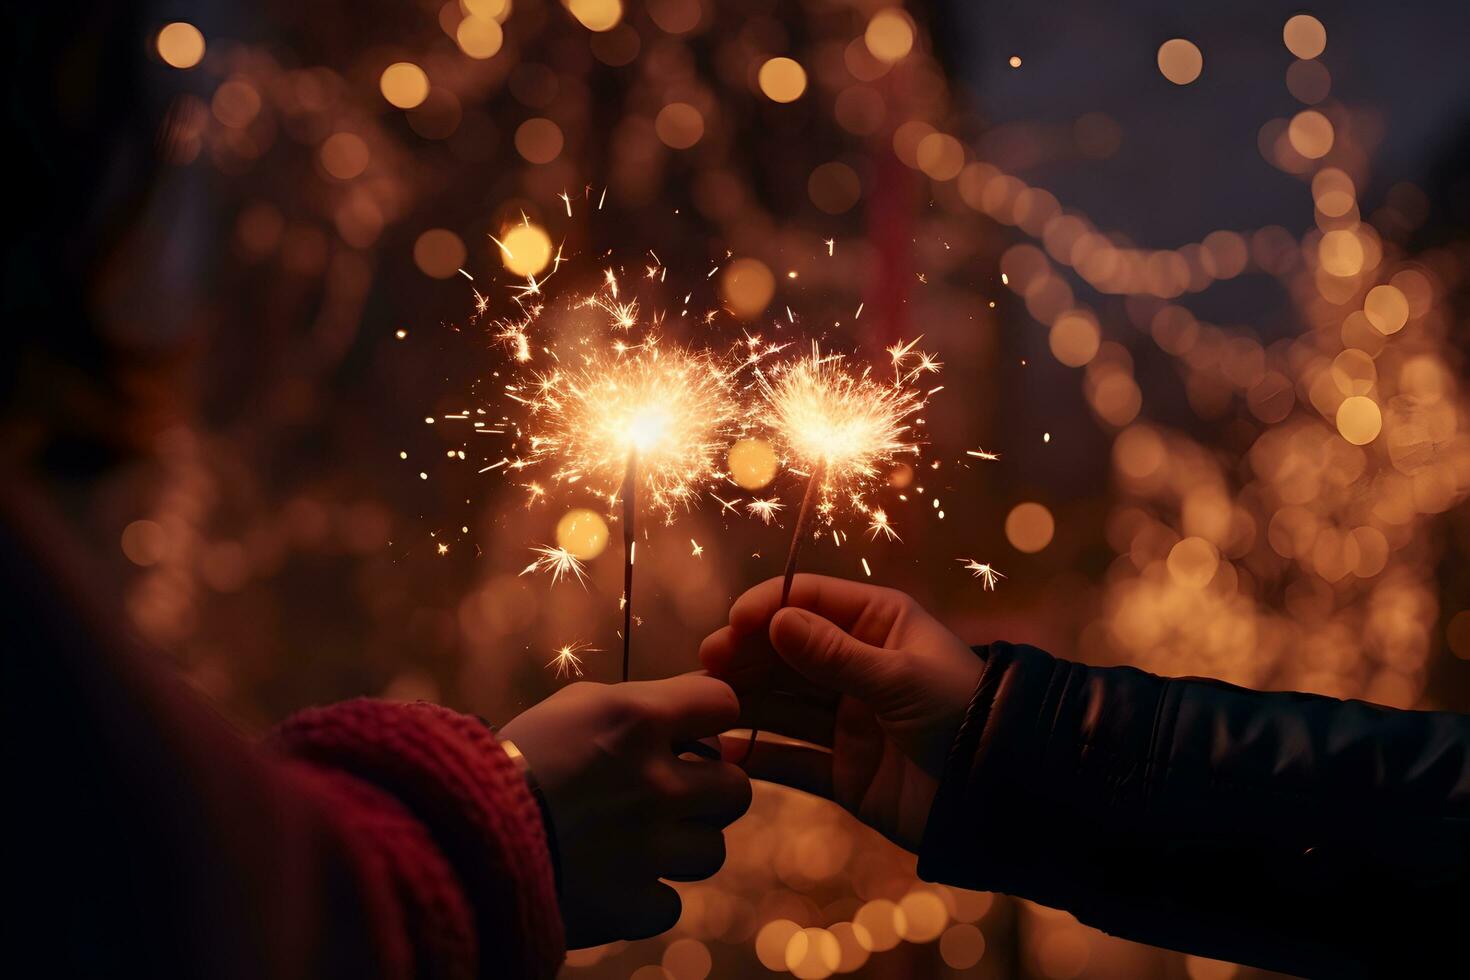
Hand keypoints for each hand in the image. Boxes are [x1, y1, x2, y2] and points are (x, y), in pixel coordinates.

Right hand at [498, 675, 750, 947]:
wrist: (459, 835)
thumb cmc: (518, 757)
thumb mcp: (576, 707)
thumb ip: (642, 703)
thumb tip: (700, 699)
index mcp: (638, 722)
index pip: (725, 706)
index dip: (712, 718)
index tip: (693, 733)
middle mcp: (655, 783)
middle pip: (736, 789)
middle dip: (711, 791)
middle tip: (674, 794)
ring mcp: (648, 849)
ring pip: (712, 850)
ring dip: (684, 845)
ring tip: (639, 838)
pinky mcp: (632, 904)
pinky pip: (671, 901)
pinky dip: (648, 894)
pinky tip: (615, 877)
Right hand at [699, 575, 981, 850]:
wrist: (999, 797)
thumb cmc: (963, 717)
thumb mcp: (899, 678)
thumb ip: (834, 654)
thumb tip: (775, 621)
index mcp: (880, 624)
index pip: (812, 600)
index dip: (769, 608)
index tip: (733, 624)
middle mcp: (859, 666)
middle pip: (788, 652)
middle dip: (746, 656)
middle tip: (706, 665)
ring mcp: (848, 720)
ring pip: (783, 704)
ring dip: (744, 701)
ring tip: (703, 703)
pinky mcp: (844, 771)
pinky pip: (792, 760)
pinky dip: (760, 757)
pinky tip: (726, 752)